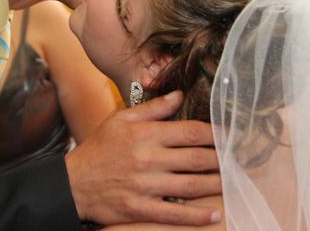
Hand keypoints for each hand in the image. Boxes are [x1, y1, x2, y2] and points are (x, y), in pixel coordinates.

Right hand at [65, 90, 221, 225]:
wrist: (73, 182)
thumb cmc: (99, 148)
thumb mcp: (121, 119)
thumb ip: (153, 108)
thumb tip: (178, 94)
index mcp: (145, 134)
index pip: (189, 132)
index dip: (214, 133)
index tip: (229, 136)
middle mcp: (148, 158)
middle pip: (195, 158)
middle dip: (220, 159)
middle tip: (236, 160)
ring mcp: (145, 185)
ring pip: (190, 185)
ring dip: (215, 184)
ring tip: (231, 182)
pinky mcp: (140, 208)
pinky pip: (174, 213)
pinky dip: (196, 215)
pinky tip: (213, 213)